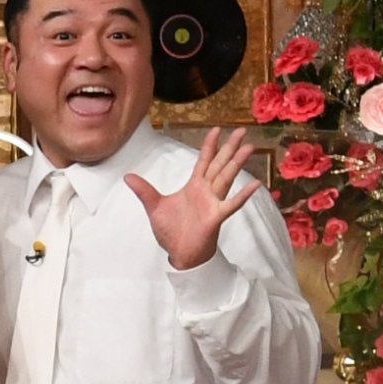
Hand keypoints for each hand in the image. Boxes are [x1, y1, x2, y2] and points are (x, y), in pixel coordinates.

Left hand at [126, 124, 262, 272]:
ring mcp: (213, 203)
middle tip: (242, 131)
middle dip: (229, 148)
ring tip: (249, 147)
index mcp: (194, 186)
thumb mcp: (154, 207)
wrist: (180, 253)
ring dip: (237, 163)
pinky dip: (243, 194)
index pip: (203, 161)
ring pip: (226, 178)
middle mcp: (206, 191)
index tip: (216, 129)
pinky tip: (255, 184)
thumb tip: (127, 176)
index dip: (209, 145)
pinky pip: (231, 204)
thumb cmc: (172, 231)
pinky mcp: (216, 216)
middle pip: (219, 164)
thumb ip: (144, 191)